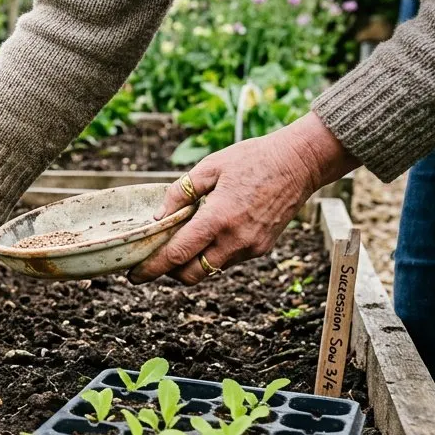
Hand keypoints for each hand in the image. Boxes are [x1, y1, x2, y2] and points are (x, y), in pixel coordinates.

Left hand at [129, 113, 357, 284]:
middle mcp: (235, 240)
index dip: (152, 269)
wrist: (300, 162)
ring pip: (210, 270)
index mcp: (218, 218)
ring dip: (191, 263)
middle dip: (169, 272)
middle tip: (155, 258)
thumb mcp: (209, 167)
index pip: (177, 255)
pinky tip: (208, 234)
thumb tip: (157, 218)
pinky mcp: (261, 248)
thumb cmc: (252, 159)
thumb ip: (179, 193)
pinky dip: (212, 254)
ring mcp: (251, 247)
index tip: (134, 275)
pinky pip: (228, 260)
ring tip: (181, 242)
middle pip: (191, 274)